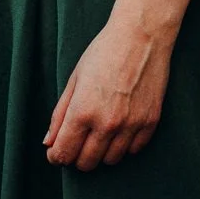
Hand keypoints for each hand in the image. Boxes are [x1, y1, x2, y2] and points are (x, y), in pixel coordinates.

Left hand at [44, 13, 174, 171]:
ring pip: (111, 161)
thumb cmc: (104, 52)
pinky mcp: (150, 122)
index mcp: (82, 111)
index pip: (64, 152)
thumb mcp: (74, 79)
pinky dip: (124, 146)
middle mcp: (107, 123)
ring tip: (98, 134)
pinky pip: (134, 150)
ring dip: (101, 153)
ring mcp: (131, 125)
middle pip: (86, 162)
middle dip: (76, 157)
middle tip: (77, 142)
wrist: (141, 36)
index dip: (56, 156)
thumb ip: (60, 114)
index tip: (56, 152)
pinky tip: (119, 130)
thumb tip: (49, 142)